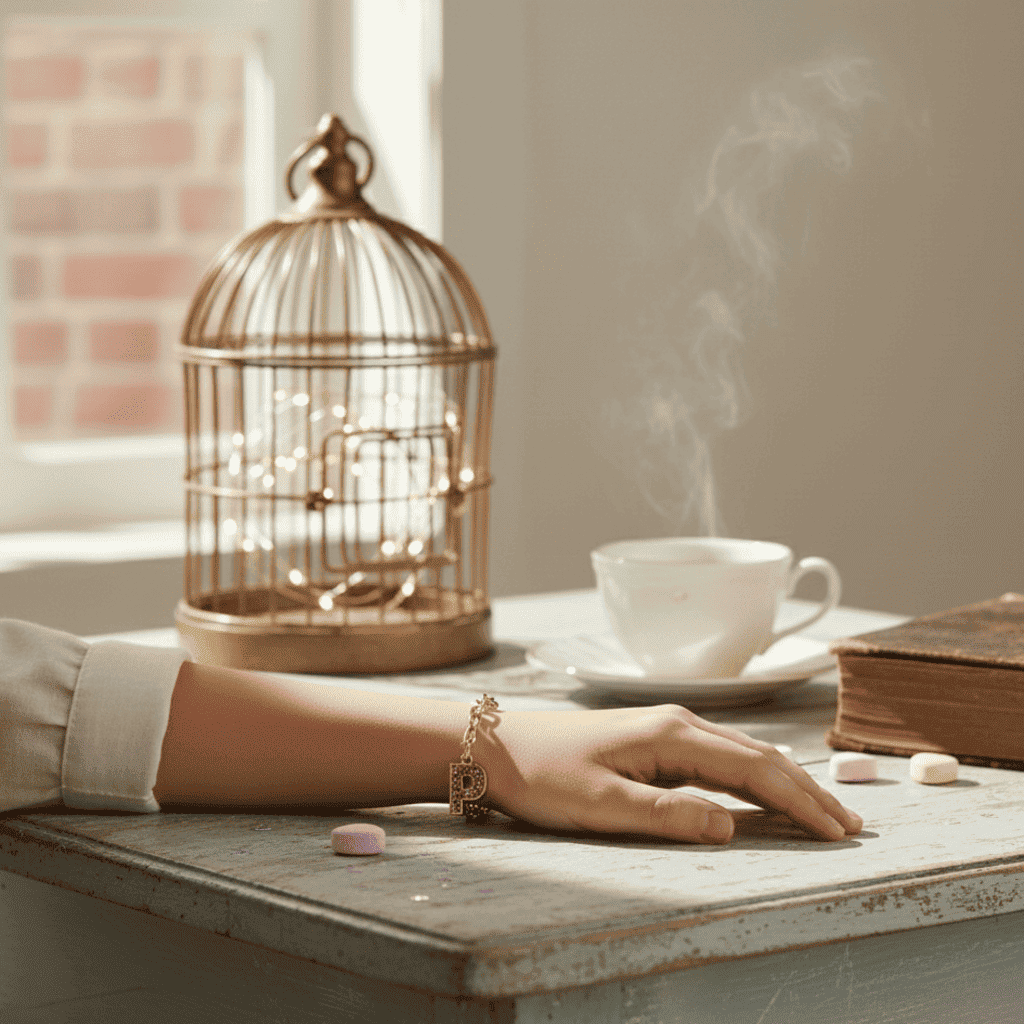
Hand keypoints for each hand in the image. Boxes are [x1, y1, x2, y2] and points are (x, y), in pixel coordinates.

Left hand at [480, 703, 861, 842]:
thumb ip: (665, 816)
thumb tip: (730, 825)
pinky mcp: (653, 740)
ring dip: (785, 783)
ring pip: (742, 755)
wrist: (495, 746)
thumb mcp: (599, 805)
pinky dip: (752, 778)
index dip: (801, 801)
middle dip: (807, 792)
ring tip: (822, 812)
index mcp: (671, 735)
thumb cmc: (542, 776)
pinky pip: (718, 758)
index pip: (755, 768)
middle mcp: (677, 724)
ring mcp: (666, 729)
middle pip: (760, 756)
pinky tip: (762, 793)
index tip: (839, 831)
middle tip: (850, 826)